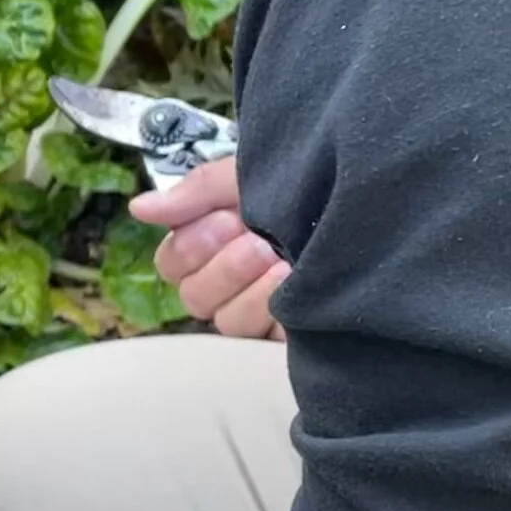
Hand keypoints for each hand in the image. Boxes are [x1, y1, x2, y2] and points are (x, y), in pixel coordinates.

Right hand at [131, 157, 287, 340]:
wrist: (372, 202)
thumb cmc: (303, 183)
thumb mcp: (248, 175)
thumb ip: (196, 192)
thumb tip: (138, 208)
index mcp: (214, 242)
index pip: (172, 261)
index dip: (190, 245)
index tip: (225, 219)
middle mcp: (229, 281)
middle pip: (193, 295)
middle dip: (222, 266)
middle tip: (256, 240)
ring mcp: (259, 310)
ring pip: (223, 319)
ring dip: (247, 288)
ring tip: (281, 260)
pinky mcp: (290, 333)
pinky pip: (260, 335)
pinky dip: (272, 307)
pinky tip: (294, 283)